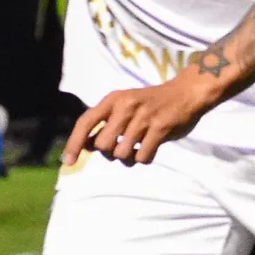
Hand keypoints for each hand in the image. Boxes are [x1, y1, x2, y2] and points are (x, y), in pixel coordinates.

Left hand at [63, 77, 221, 168]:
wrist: (186, 92)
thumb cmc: (151, 103)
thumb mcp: (124, 106)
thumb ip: (105, 124)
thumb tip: (83, 146)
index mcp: (113, 99)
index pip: (85, 122)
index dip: (74, 143)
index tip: (68, 162)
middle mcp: (125, 106)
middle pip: (102, 145)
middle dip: (110, 153)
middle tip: (122, 146)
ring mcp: (143, 117)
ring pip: (122, 154)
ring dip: (128, 158)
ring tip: (137, 148)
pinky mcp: (160, 128)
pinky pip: (142, 157)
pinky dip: (143, 159)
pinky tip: (150, 149)